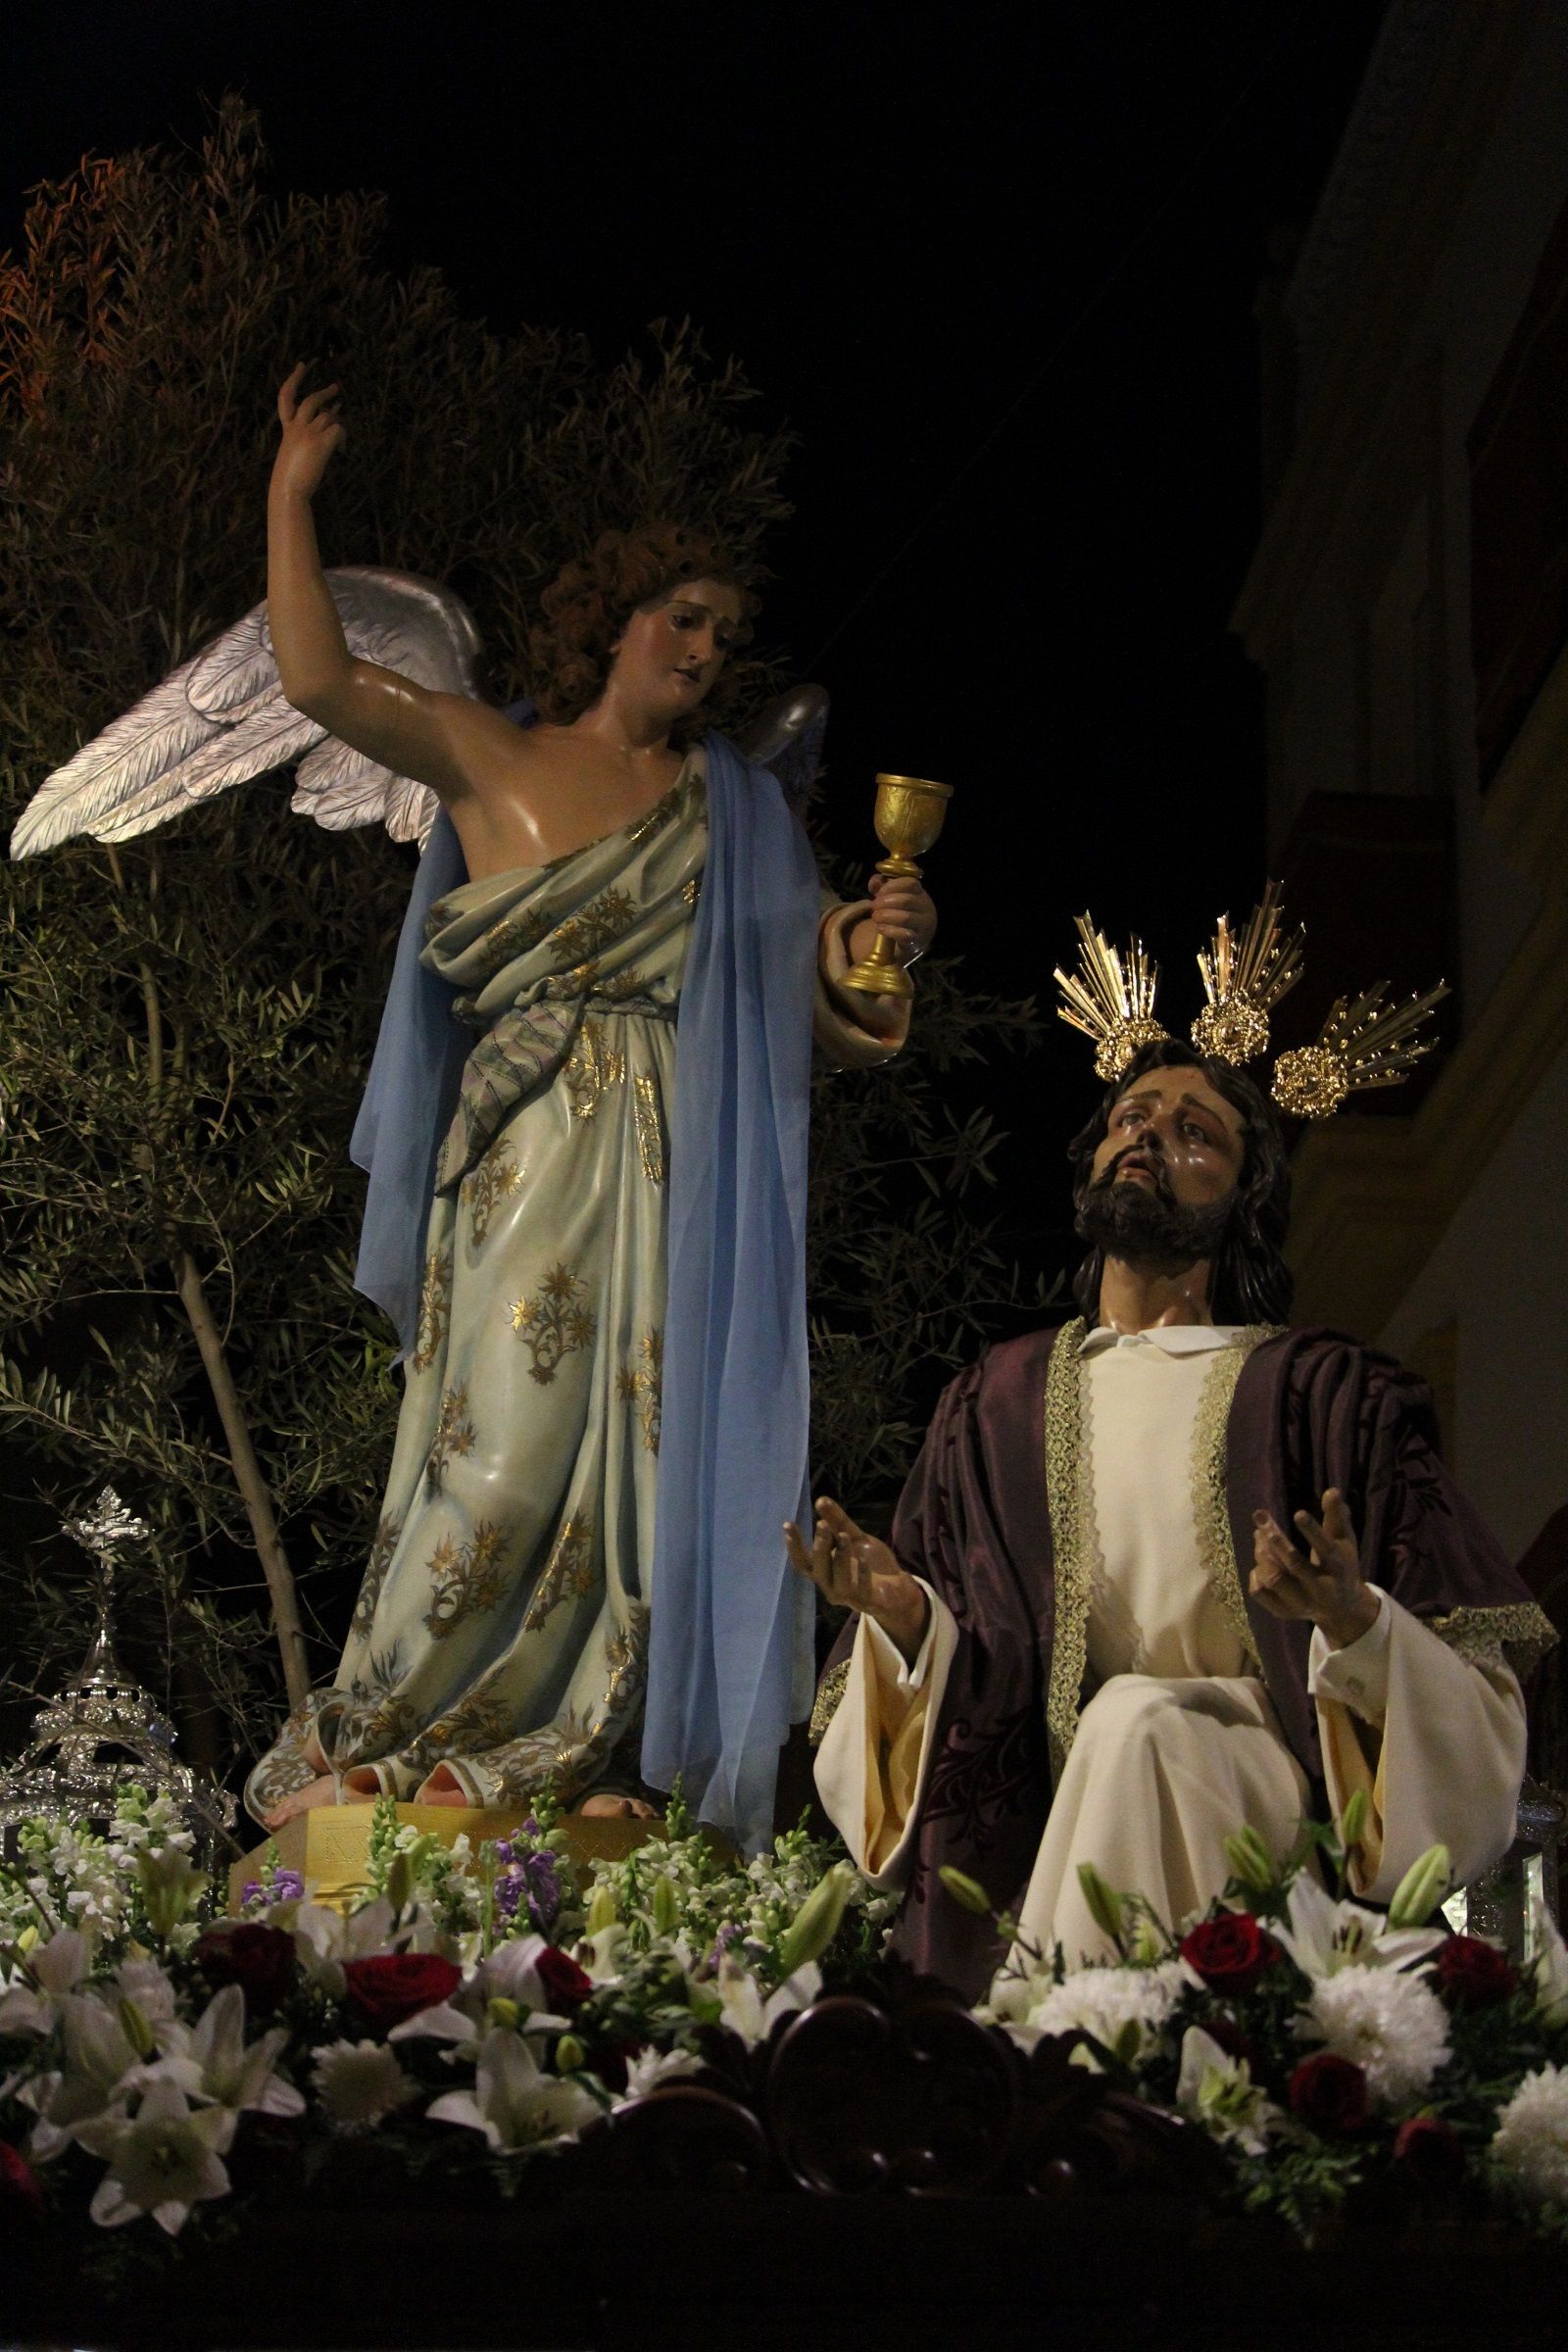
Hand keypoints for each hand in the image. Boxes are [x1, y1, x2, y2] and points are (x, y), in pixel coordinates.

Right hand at [271, 362, 346, 503]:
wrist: (288, 491)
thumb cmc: (290, 479)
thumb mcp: (293, 454)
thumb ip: (303, 440)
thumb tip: (323, 431)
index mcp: (287, 429)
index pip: (286, 397)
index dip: (294, 379)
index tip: (301, 366)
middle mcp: (297, 427)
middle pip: (311, 400)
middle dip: (325, 393)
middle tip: (336, 388)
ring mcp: (308, 433)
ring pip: (328, 416)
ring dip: (338, 424)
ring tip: (340, 438)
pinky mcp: (320, 443)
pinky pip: (338, 429)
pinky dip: (343, 438)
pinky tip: (341, 451)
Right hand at [784, 1494, 929, 1665]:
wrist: (898, 1588)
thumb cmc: (870, 1563)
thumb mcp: (854, 1538)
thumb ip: (838, 1522)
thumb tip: (820, 1500)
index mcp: (824, 1572)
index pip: (802, 1562)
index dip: (794, 1546)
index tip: (788, 1524)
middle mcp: (830, 1587)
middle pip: (817, 1570)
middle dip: (819, 1547)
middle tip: (822, 1525)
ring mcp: (848, 1597)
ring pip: (838, 1581)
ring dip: (840, 1557)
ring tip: (845, 1536)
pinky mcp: (868, 1602)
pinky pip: (862, 1589)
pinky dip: (861, 1573)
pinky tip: (863, 1556)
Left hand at [867, 871, 936, 964]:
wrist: (912, 940)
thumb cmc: (901, 913)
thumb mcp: (893, 897)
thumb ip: (882, 887)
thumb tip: (874, 880)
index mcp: (920, 894)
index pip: (911, 883)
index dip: (892, 886)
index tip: (879, 892)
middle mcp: (926, 908)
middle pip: (906, 901)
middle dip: (885, 902)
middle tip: (874, 906)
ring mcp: (924, 925)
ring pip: (905, 918)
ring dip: (885, 916)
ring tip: (875, 917)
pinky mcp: (918, 940)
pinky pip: (904, 935)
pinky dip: (889, 930)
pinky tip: (880, 928)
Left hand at [1250, 1488, 1377, 1649]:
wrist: (1342, 1607)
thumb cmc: (1341, 1564)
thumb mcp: (1344, 1541)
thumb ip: (1337, 1517)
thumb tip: (1332, 1491)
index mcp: (1338, 1567)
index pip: (1325, 1549)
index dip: (1312, 1531)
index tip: (1298, 1513)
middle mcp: (1321, 1588)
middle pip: (1294, 1564)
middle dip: (1276, 1541)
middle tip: (1261, 1521)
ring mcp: (1302, 1602)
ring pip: (1274, 1579)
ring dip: (1263, 1555)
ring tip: (1258, 1536)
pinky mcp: (1285, 1612)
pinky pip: (1261, 1594)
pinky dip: (1255, 1575)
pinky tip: (1259, 1563)